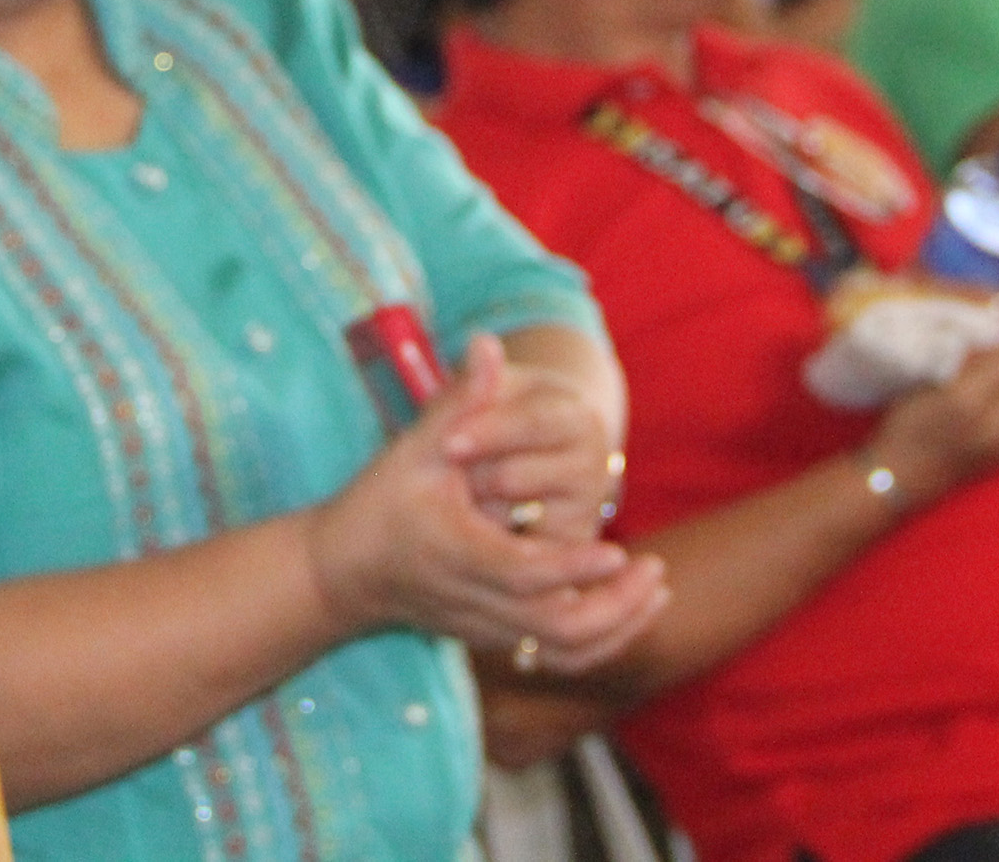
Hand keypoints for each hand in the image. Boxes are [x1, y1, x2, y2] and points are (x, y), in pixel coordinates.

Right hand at [305, 334, 670, 672]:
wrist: (342, 571)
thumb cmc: (378, 502)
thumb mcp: (415, 447)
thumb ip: (460, 400)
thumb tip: (486, 342)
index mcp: (460, 554)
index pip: (525, 574)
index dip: (574, 569)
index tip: (618, 550)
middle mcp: (478, 601)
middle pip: (557, 629)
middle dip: (615, 607)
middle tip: (655, 569)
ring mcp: (488, 628)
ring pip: (563, 650)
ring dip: (616, 628)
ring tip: (656, 590)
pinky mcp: (495, 637)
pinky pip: (556, 654)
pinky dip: (598, 640)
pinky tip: (626, 607)